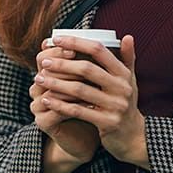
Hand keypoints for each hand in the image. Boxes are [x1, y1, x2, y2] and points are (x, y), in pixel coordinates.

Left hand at [36, 34, 147, 167]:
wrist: (133, 136)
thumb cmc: (126, 103)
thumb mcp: (130, 80)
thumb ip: (128, 58)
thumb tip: (128, 36)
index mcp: (124, 73)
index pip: (99, 50)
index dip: (76, 42)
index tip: (57, 39)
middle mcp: (122, 87)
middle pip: (87, 69)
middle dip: (62, 63)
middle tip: (44, 62)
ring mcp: (116, 106)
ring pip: (79, 90)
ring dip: (56, 83)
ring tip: (39, 78)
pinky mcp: (107, 122)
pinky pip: (78, 111)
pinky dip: (60, 104)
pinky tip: (46, 99)